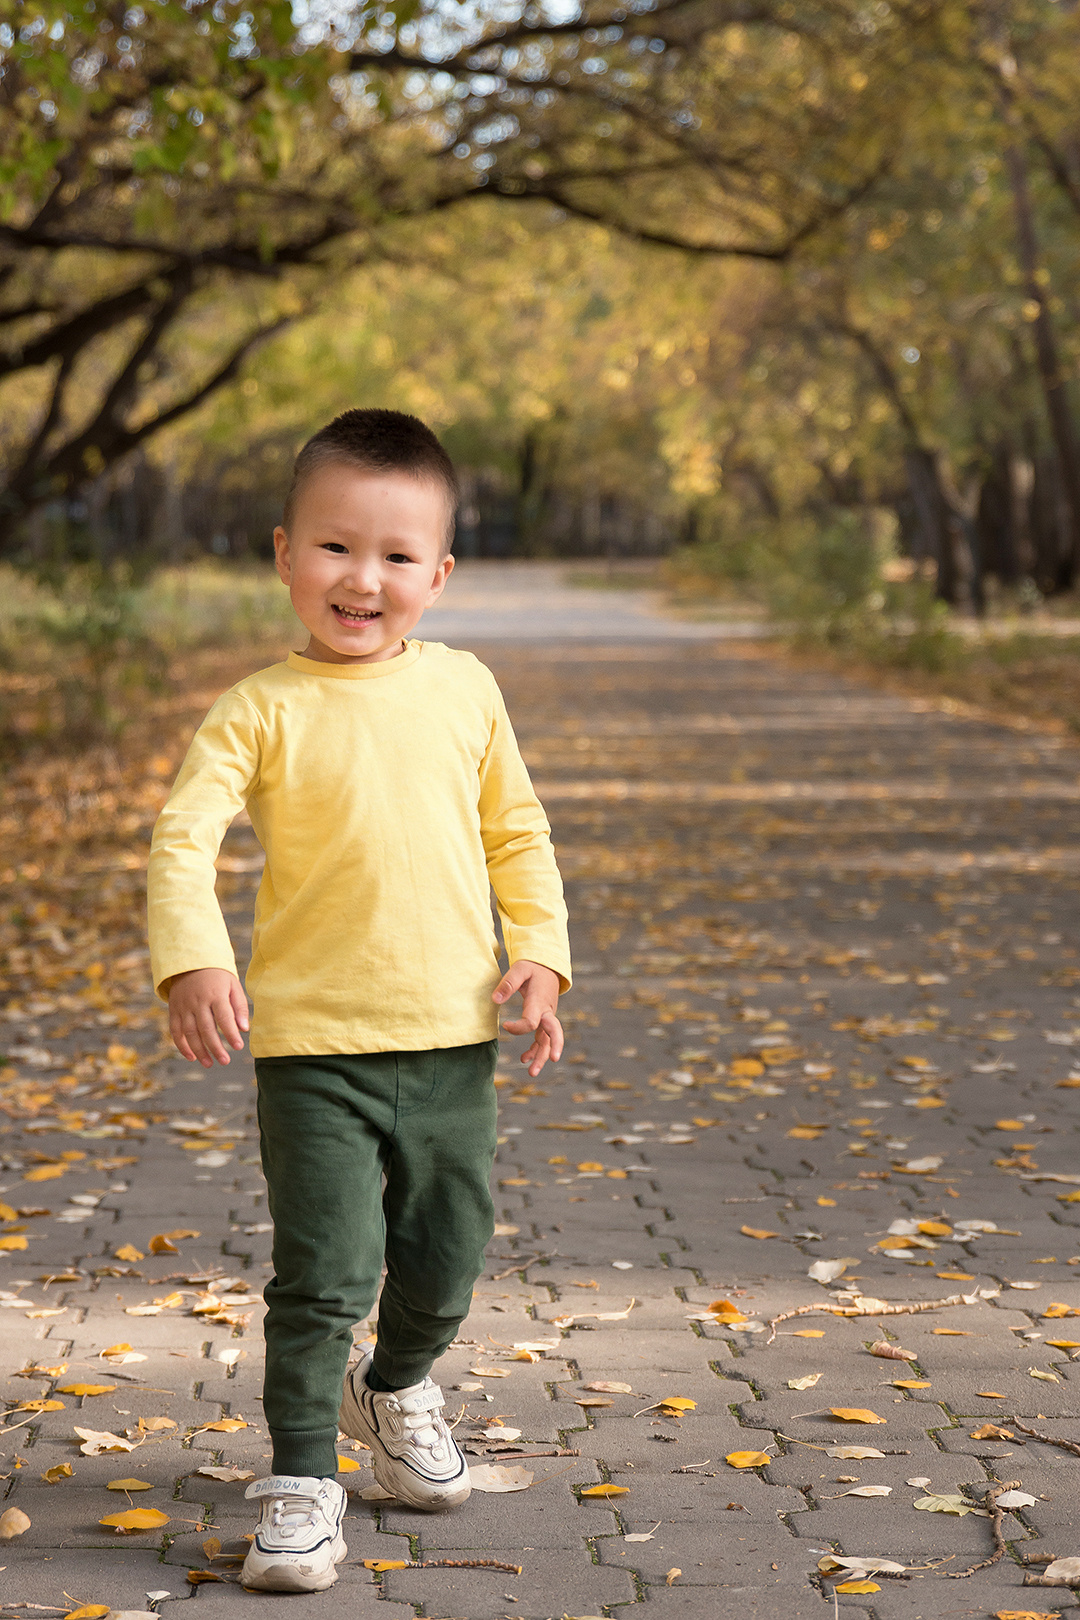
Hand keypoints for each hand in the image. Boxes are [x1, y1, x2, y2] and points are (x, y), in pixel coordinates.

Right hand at [168, 968, 248, 1067]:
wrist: (190, 961)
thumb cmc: (218, 976)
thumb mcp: (233, 985)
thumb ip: (240, 1007)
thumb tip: (244, 1029)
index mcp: (215, 994)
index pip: (224, 1018)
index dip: (231, 1034)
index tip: (239, 1047)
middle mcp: (198, 1001)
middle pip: (206, 1029)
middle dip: (215, 1047)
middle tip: (225, 1061)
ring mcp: (184, 1006)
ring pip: (190, 1032)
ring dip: (199, 1050)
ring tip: (209, 1064)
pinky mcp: (174, 1010)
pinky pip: (175, 1031)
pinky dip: (182, 1045)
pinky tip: (192, 1057)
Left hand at [492, 960, 563, 1076]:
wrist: (547, 966)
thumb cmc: (532, 968)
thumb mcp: (519, 969)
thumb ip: (507, 984)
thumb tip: (495, 999)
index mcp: (539, 1002)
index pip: (532, 1022)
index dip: (518, 1028)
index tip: (505, 1025)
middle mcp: (547, 1012)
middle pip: (553, 1033)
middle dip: (552, 1047)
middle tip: (551, 1060)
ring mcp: (547, 1017)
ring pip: (548, 1040)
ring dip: (541, 1056)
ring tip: (532, 1073)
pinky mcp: (545, 1020)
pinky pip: (543, 1038)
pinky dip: (536, 1049)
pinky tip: (524, 1059)